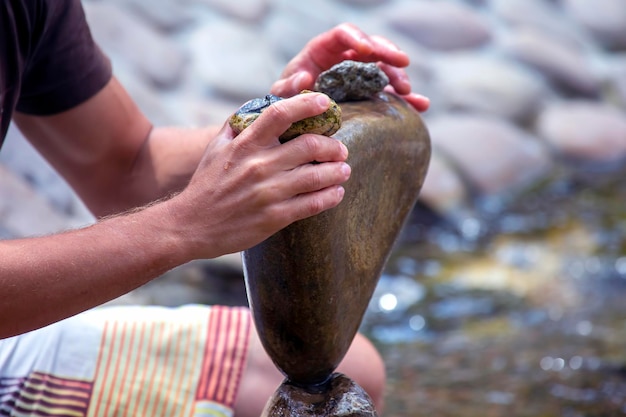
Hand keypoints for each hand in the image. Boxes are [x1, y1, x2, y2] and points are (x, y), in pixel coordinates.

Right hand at [167, 92, 350, 259]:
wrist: (191, 225)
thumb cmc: (206, 184)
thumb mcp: (216, 148)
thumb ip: (239, 125)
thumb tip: (262, 105)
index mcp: (245, 144)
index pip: (280, 114)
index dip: (306, 104)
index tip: (324, 102)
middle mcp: (259, 165)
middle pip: (310, 145)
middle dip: (333, 146)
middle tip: (340, 149)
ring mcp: (269, 192)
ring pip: (317, 175)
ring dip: (338, 171)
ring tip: (344, 170)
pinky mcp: (275, 217)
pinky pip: (313, 204)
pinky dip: (331, 196)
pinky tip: (337, 192)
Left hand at [271, 23, 429, 112]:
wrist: (293, 119)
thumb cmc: (286, 100)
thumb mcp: (282, 93)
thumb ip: (288, 86)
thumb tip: (304, 78)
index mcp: (323, 50)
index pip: (344, 34)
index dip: (357, 38)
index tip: (367, 50)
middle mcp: (345, 58)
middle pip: (371, 46)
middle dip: (387, 52)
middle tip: (402, 63)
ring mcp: (360, 75)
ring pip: (385, 68)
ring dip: (398, 76)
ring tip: (407, 91)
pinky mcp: (369, 93)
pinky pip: (391, 93)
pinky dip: (407, 99)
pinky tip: (421, 106)